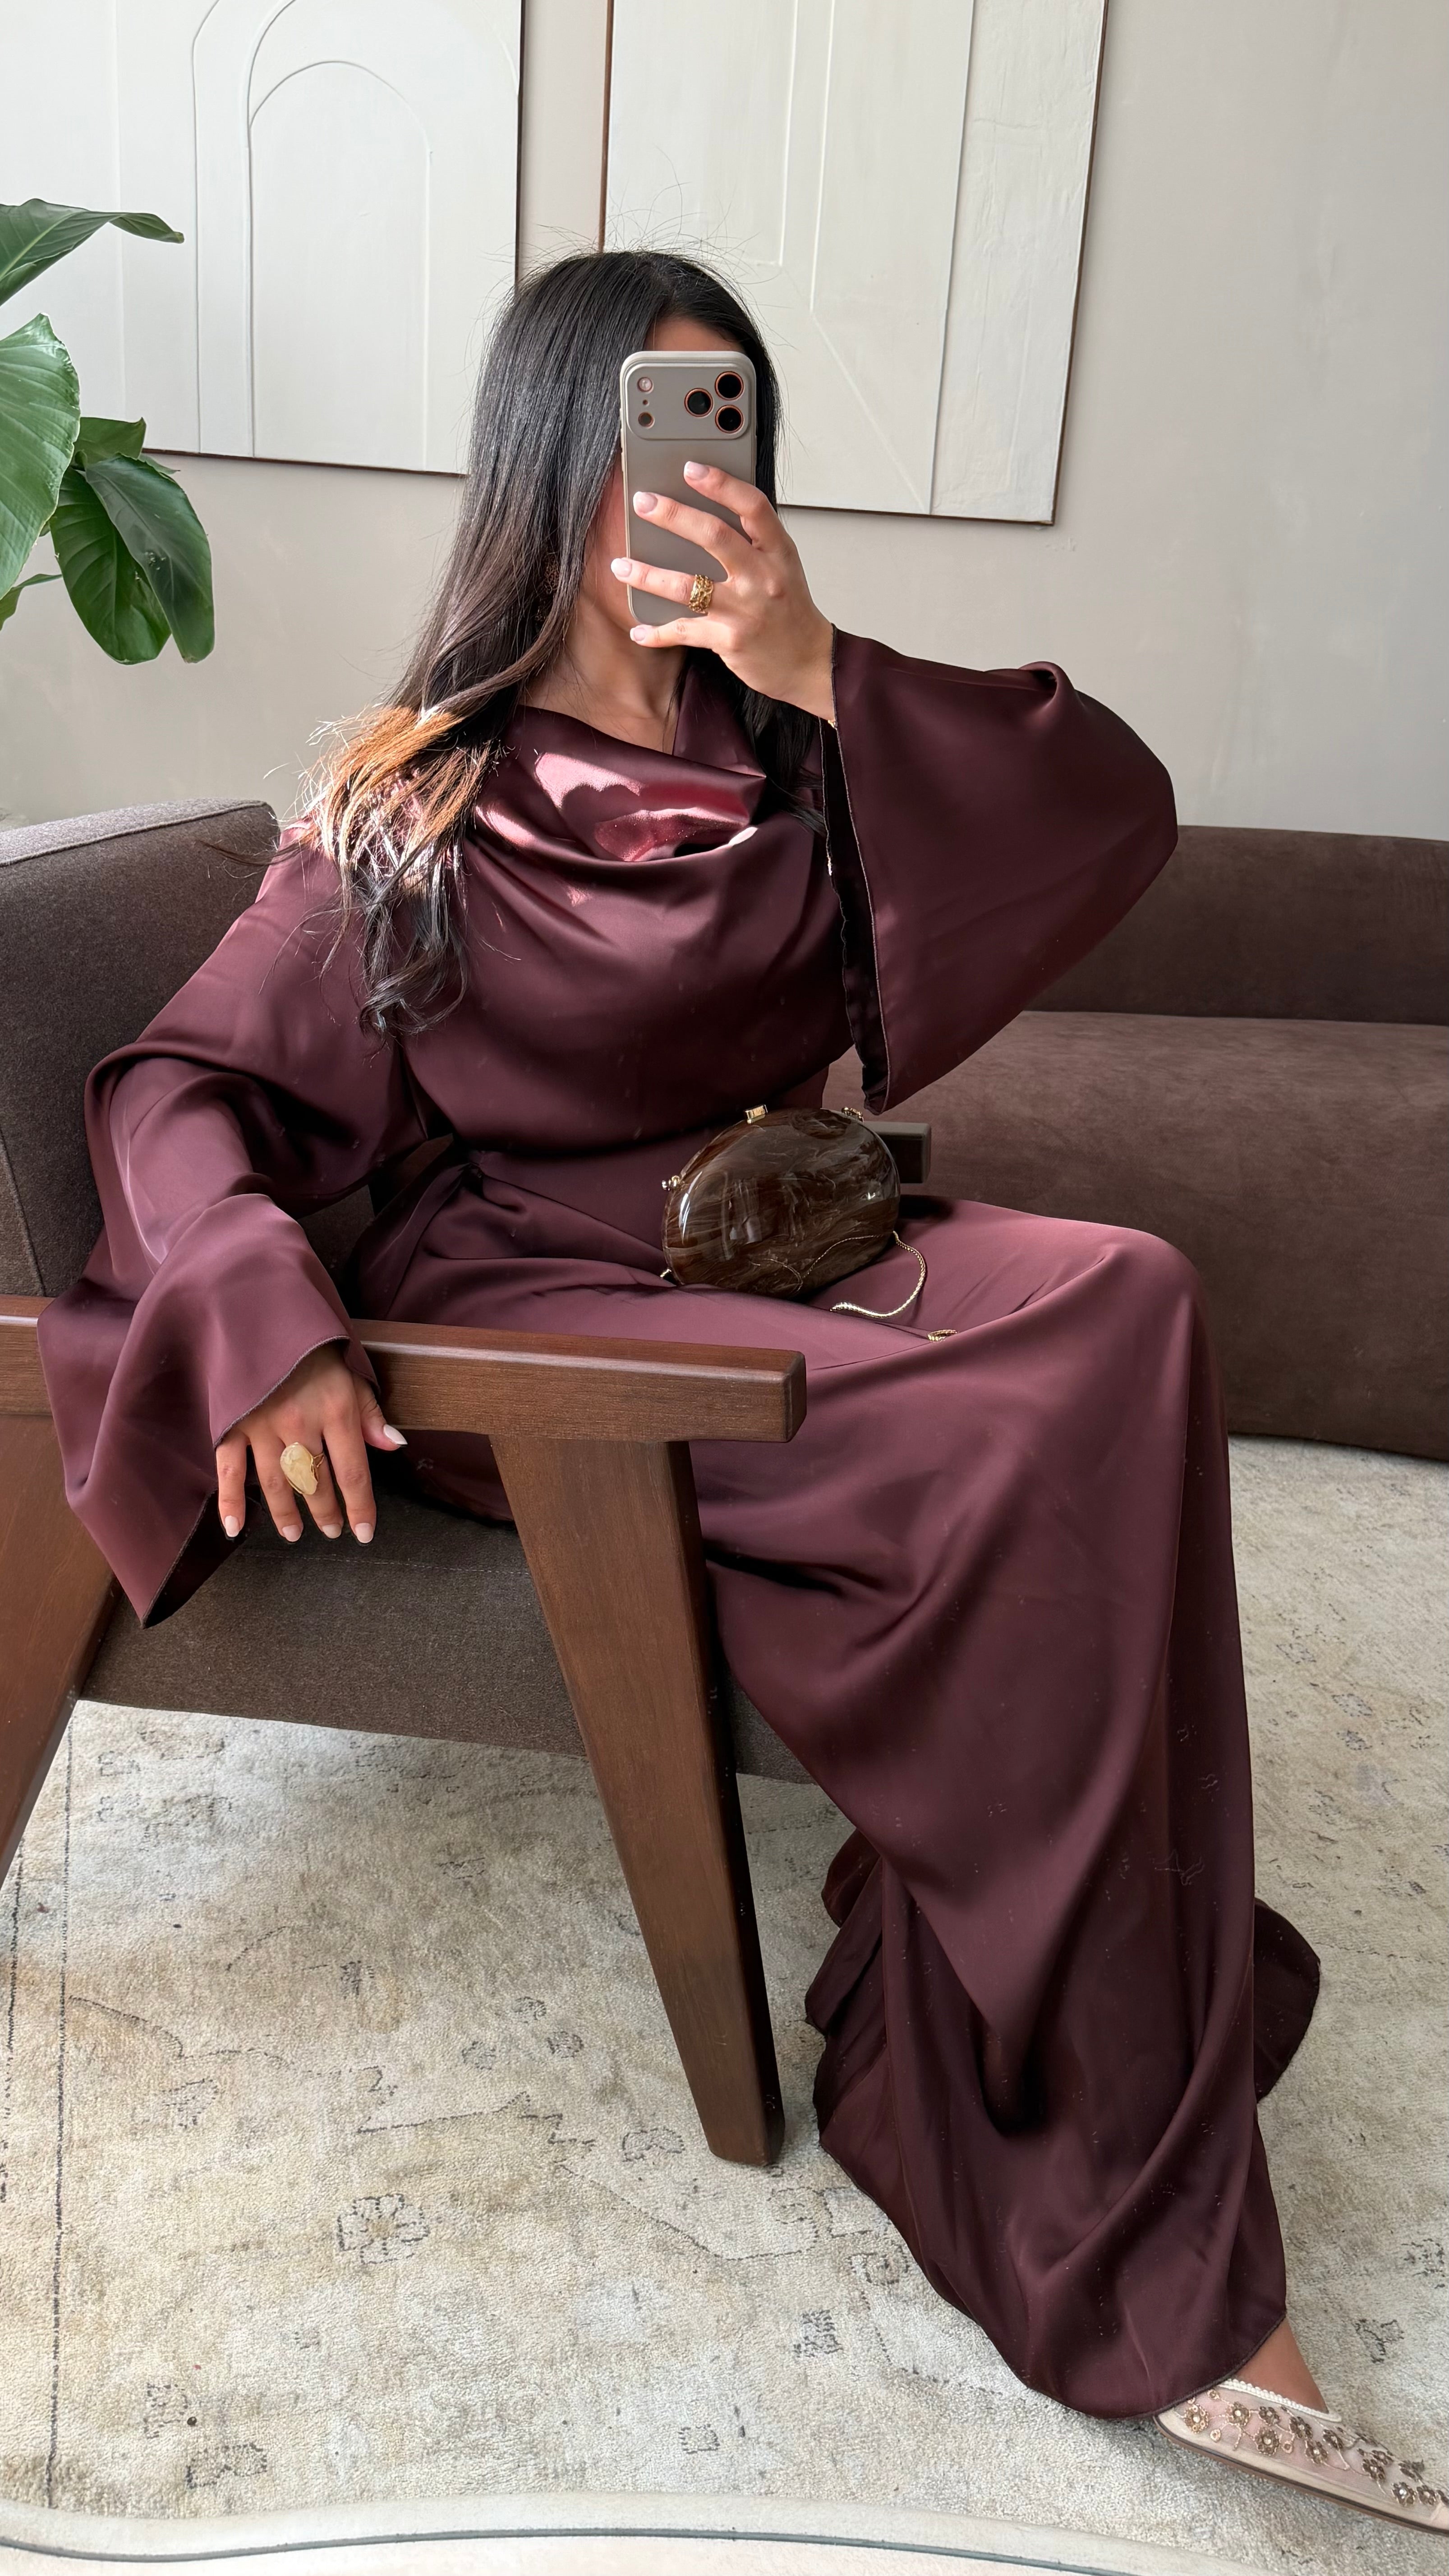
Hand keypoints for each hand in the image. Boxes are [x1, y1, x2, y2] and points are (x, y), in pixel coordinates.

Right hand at [215, 1342, 405, 1546]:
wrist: (262, 1313)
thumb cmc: (313, 1349)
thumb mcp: (351, 1374)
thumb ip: (370, 1414)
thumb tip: (394, 1446)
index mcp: (336, 1409)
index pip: (353, 1473)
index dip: (360, 1508)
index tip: (363, 1534)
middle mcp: (301, 1422)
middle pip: (316, 1483)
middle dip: (325, 1512)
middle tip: (331, 1530)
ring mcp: (262, 1425)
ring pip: (277, 1483)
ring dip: (286, 1514)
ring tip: (294, 1533)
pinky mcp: (232, 1423)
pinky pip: (229, 1470)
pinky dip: (230, 1502)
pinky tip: (234, 1528)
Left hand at [612, 461, 834, 720]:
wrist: (809, 663)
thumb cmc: (790, 610)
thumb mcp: (782, 566)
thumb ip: (753, 540)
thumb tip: (707, 511)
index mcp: (778, 552)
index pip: (752, 506)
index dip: (720, 484)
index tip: (691, 468)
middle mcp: (762, 578)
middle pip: (713, 537)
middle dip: (673, 516)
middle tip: (643, 502)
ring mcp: (745, 610)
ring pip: (687, 586)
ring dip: (648, 575)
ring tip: (620, 565)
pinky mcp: (729, 640)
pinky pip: (684, 631)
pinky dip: (657, 632)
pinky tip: (638, 630)